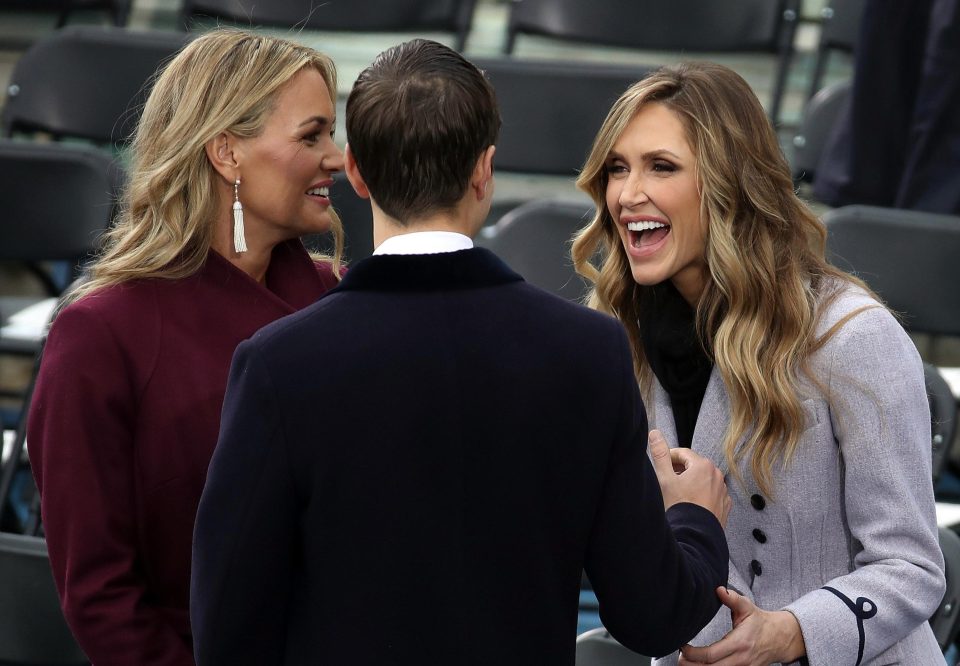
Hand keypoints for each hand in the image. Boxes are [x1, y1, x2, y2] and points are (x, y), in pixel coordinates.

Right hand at [648, 430, 730, 526]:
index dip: (668, 458)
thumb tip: (654, 434)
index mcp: (703, 465)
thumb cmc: (679, 507)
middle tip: (667, 481)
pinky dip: (701, 495)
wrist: (694, 536)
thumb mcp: (664, 479)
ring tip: (678, 494)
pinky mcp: (724, 505)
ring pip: (702, 480)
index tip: (660, 466)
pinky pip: (711, 494)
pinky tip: (690, 504)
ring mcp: (723, 491)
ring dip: (690, 483)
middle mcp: (717, 475)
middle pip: (693, 466)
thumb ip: (660, 454)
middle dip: (679, 470)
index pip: (682, 453)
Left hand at [678, 587, 805, 664]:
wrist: (780, 638)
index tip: (683, 647)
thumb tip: (719, 589)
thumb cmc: (761, 622)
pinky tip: (701, 665)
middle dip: (692, 665)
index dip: (694, 653)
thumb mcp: (747, 607)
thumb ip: (733, 598)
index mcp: (739, 643)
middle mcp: (741, 660)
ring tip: (686, 662)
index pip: (711, 654)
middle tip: (679, 657)